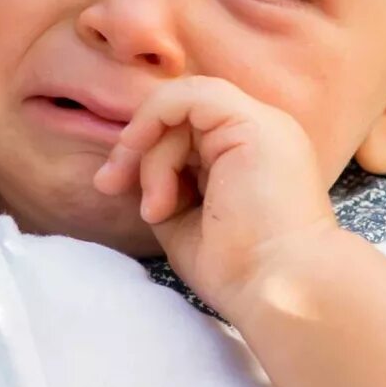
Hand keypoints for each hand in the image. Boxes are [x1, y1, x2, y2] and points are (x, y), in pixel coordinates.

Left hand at [91, 75, 341, 313]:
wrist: (278, 290)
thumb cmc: (238, 271)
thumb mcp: (184, 220)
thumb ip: (164, 185)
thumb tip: (126, 168)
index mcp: (252, 157)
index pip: (187, 129)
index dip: (145, 150)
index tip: (113, 186)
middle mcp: (261, 134)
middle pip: (179, 117)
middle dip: (135, 148)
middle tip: (108, 184)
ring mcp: (262, 124)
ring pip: (180, 110)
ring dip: (150, 154)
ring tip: (156, 207)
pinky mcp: (254, 122)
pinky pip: (189, 96)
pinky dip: (154, 118)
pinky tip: (140, 153)